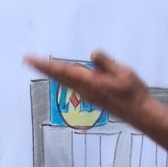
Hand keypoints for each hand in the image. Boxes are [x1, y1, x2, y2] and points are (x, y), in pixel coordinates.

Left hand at [25, 51, 154, 125]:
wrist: (139, 112)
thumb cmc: (133, 93)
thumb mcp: (123, 72)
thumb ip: (106, 63)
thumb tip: (92, 54)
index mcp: (90, 83)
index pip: (63, 71)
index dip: (46, 65)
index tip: (31, 60)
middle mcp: (84, 90)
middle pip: (59, 76)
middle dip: (43, 68)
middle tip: (28, 59)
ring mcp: (86, 94)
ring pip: (65, 80)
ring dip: (52, 72)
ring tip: (40, 64)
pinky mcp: (90, 96)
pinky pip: (73, 84)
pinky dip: (63, 76)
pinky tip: (61, 72)